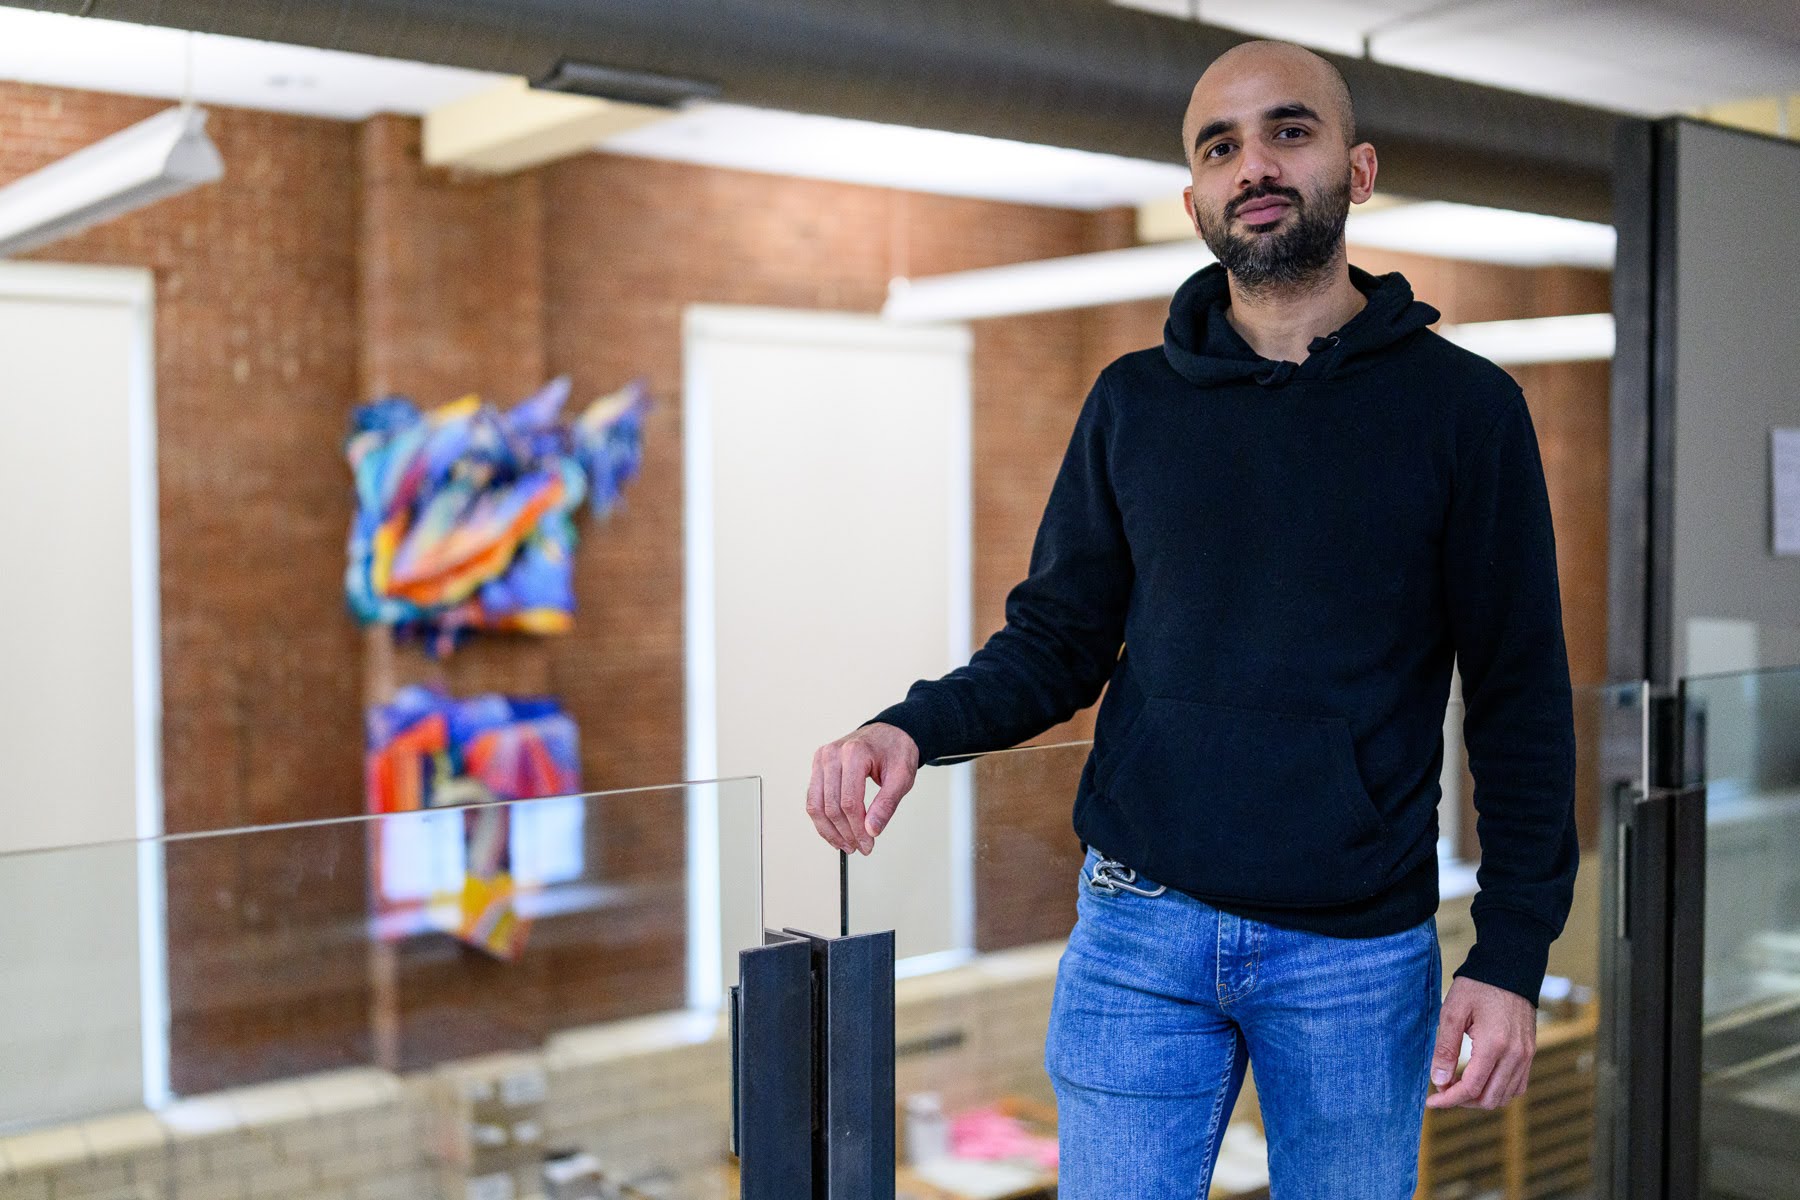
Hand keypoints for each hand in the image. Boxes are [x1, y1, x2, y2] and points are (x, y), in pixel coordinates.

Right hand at [806, 723, 919, 855]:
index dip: (857, 829)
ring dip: (829, 831)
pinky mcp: (818, 766)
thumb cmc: (896, 750)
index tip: (868, 843)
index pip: (849, 802)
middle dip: (845, 833)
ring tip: (845, 845)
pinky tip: (835, 833)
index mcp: (854, 753)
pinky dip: (822, 819)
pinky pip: (813, 798)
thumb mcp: (902, 777)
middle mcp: (832, 754)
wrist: (890, 733)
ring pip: (815, 805)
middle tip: (860, 847)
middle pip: (831, 806)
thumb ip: (887, 804)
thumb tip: (872, 830)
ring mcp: (821, 759)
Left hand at [1424, 976, 1535, 1109]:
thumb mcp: (1452, 1012)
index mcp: (1494, 1045)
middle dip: (1462, 1101)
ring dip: (1480, 1098)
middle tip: (1442, 1090)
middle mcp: (1515, 1055)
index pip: (1471, 1088)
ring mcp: (1526, 1055)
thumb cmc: (1477, 986)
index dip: (1449, 1099)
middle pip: (1489, 1098)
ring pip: (1505, 1096)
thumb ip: (1445, 1048)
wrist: (1509, 967)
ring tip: (1458, 1085)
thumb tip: (1439, 1081)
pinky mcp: (1530, 1052)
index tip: (1431, 1101)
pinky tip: (1479, 1080)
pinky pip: (1517, 1085)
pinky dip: (1498, 1090)